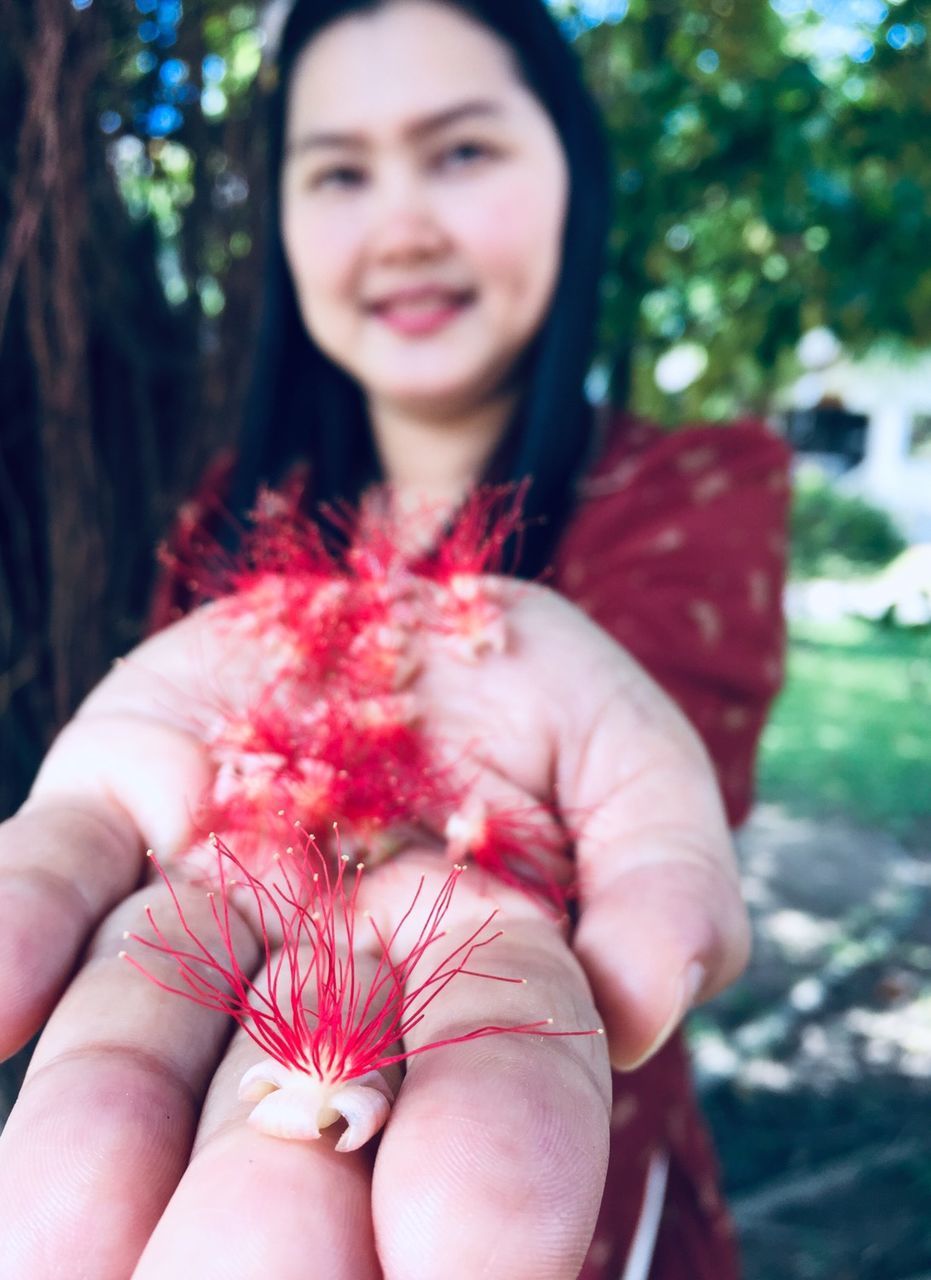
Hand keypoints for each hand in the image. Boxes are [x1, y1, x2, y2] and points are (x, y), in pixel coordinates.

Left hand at [0, 581, 747, 1277]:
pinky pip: (46, 876)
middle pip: (288, 1098)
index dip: (486, 1170)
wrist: (406, 615)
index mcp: (466, 973)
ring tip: (56, 1241)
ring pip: (139, 1026)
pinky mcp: (111, 806)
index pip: (484, 1087)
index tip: (463, 1259)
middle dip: (264, 1209)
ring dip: (98, 1125)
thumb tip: (645, 1000)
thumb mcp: (634, 761)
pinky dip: (13, 933)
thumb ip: (665, 871)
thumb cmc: (538, 703)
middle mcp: (318, 968)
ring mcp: (204, 891)